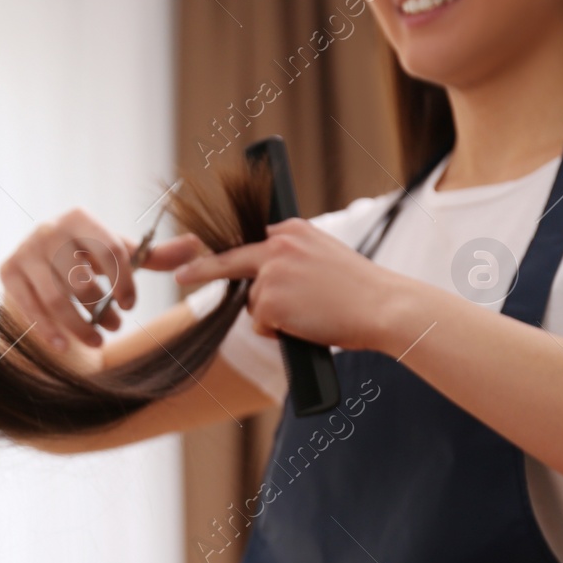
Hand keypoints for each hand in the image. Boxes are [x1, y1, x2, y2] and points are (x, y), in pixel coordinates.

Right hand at [0, 207, 209, 352]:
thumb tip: (198, 245)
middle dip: (101, 308)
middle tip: (114, 327)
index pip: (109, 249)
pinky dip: (48, 329)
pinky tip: (63, 346)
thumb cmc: (84, 258)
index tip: (130, 306)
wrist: (34, 259)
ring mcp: (26, 251)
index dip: (125, 282)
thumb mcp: (116, 254)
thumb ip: (153, 255)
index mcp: (79, 218)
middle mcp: (49, 230)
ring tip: (96, 341)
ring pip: (55, 297)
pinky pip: (29, 306)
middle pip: (81, 277)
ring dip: (78, 325)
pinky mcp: (7, 271)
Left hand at [171, 217, 426, 353]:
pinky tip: (306, 325)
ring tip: (311, 314)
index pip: (251, 241)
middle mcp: (278, 245)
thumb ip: (294, 259)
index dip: (230, 255)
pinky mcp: (268, 300)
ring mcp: (271, 272)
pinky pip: (260, 325)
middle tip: (179, 276)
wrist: (383, 306)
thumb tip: (264, 278)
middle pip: (229, 261)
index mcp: (294, 230)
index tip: (200, 253)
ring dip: (274, 317)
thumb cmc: (360, 290)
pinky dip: (278, 333)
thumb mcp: (326, 259)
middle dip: (201, 270)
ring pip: (254, 304)